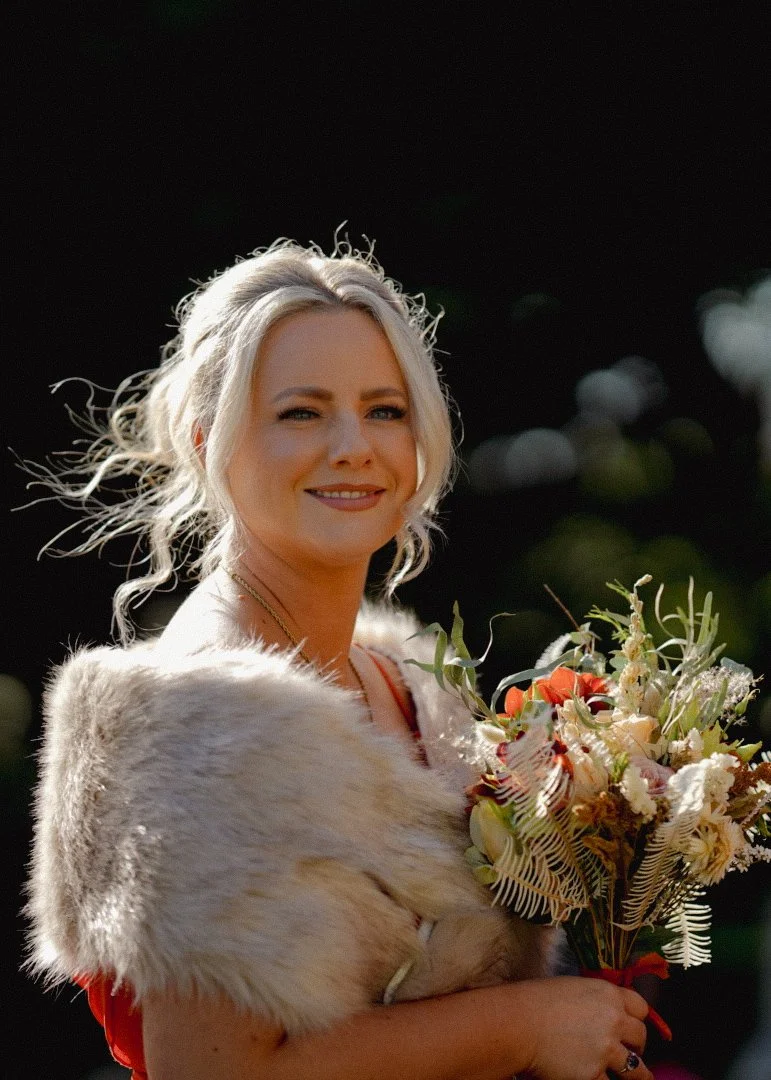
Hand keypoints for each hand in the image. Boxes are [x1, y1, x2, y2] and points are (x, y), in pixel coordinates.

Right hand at [512, 976, 653, 1079]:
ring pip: (637, 1068)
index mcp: (608, 994)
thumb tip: (601, 1013)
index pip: (641, 1007)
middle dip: (636, 1045)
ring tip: (640, 1078)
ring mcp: (606, 1049)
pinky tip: (603, 1079)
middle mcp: (614, 1020)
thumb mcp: (572, 988)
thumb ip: (594, 1000)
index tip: (633, 1026)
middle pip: (640, 1036)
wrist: (519, 1023)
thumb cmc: (536, 1000)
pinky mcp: (594, 1074)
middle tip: (631, 1051)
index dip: (638, 1018)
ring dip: (637, 1074)